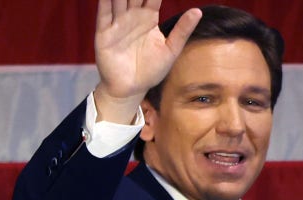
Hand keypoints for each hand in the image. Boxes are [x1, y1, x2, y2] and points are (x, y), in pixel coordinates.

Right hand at [93, 0, 201, 123]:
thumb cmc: (151, 70)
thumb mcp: (170, 50)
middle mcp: (132, 17)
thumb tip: (197, 11)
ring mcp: (117, 24)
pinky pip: (104, 13)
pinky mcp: (104, 34)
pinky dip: (105, 1)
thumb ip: (182, 30)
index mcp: (148, 18)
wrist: (131, 89)